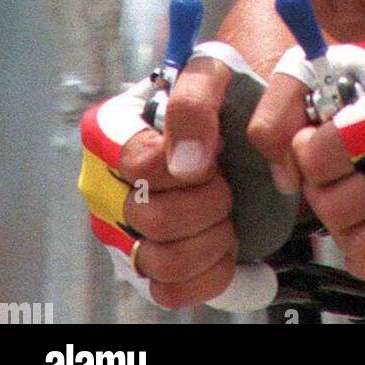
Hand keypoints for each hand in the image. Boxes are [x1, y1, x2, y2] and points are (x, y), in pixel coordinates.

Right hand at [79, 56, 237, 308]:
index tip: (215, 153)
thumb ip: (196, 102)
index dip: (184, 166)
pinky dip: (209, 271)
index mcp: (113, 129)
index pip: (137, 163)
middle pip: (149, 219)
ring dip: (210, 238)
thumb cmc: (232, 95)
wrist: (256, 122)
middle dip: (207, 202)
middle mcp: (108, 181)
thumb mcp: (219, 73)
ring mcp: (124, 227)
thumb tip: (185, 161)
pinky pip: (168, 290)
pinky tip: (224, 242)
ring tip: (226, 213)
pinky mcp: (148, 265)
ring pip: (158, 261)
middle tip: (225, 182)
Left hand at [249, 33, 364, 292]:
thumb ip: (281, 107)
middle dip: (321, 193)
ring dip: (344, 229)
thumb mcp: (323, 67)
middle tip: (333, 174)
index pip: (320, 159)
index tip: (315, 138)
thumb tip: (284, 175)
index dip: (304, 151)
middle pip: (337, 210)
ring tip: (351, 200)